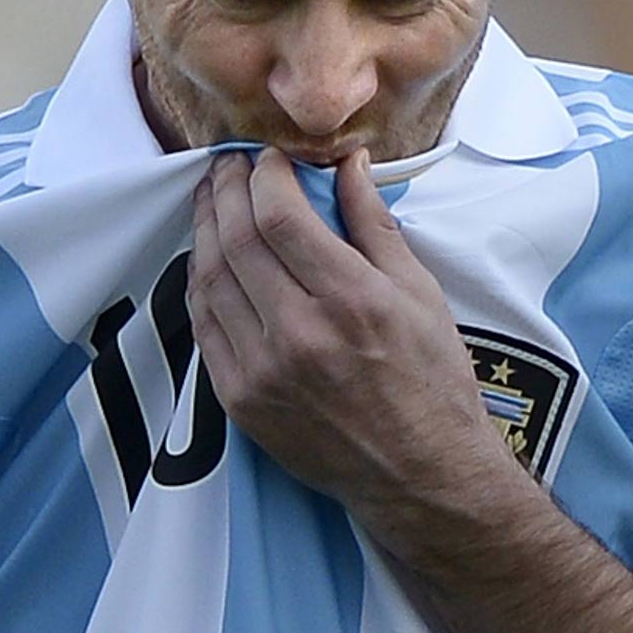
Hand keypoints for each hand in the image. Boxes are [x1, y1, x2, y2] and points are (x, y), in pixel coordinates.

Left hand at [187, 147, 519, 524]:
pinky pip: (204, 326)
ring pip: (210, 280)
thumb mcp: (420, 292)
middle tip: (229, 166)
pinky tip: (208, 257)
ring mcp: (263, 371)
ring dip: (206, 230)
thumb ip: (374, 223)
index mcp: (351, 300)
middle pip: (238, 240)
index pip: (281, 216)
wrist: (420, 475)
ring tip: (213, 200)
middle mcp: (301, 334)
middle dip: (228, 191)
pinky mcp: (241, 400)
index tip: (267, 157)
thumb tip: (347, 162)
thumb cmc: (432, 381)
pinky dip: (200, 282)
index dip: (265, 176)